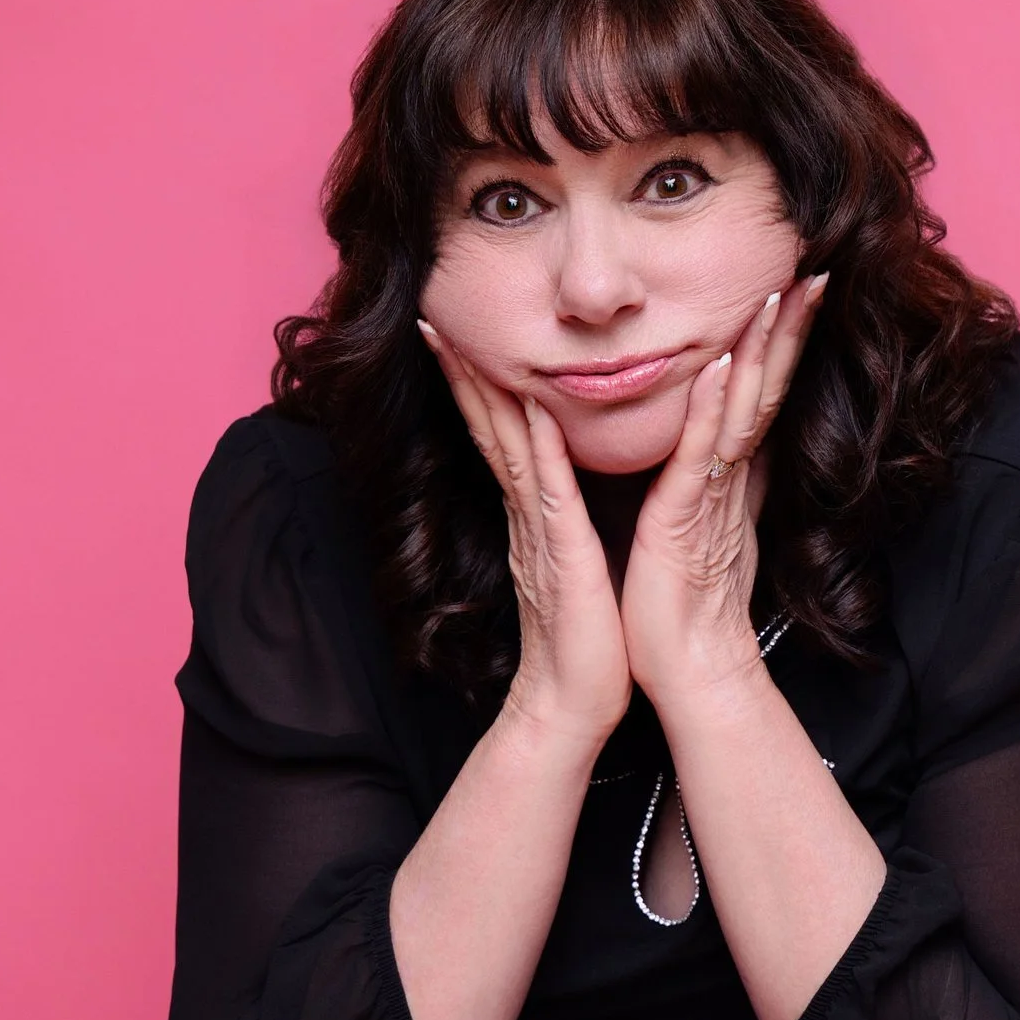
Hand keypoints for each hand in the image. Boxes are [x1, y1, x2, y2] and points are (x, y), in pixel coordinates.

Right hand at [420, 320, 631, 752]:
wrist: (574, 702)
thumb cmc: (586, 638)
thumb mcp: (577, 562)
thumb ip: (567, 520)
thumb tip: (569, 488)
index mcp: (535, 514)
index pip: (502, 435)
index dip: (478, 384)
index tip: (459, 335)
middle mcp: (527, 515)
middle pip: (488, 428)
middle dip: (461, 371)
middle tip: (433, 317)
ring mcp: (538, 532)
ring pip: (506, 446)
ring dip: (483, 392)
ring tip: (457, 341)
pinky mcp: (561, 554)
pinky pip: (550, 492)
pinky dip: (540, 449)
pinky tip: (531, 408)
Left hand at [618, 275, 828, 713]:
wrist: (688, 669)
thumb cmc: (683, 606)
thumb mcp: (702, 527)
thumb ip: (718, 484)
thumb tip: (729, 449)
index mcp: (730, 476)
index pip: (764, 393)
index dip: (786, 341)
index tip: (803, 286)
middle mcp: (731, 478)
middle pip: (770, 388)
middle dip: (793, 328)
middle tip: (817, 269)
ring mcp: (715, 495)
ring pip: (747, 409)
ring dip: (766, 351)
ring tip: (783, 294)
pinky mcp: (689, 517)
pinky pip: (705, 454)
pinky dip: (718, 408)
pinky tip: (729, 365)